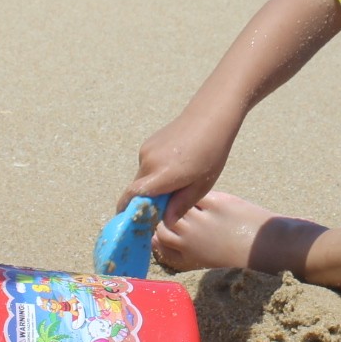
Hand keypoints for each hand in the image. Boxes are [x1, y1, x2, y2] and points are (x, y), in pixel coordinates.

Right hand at [122, 106, 240, 224]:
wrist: (210, 117)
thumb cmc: (211, 152)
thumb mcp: (202, 185)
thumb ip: (181, 205)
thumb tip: (165, 223)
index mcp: (162, 174)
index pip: (133, 197)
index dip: (129, 212)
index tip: (134, 224)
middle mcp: (148, 162)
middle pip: (137, 190)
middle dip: (147, 201)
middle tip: (168, 206)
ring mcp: (146, 151)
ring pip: (142, 178)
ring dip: (154, 186)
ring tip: (180, 180)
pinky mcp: (147, 144)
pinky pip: (147, 166)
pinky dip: (155, 173)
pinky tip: (177, 166)